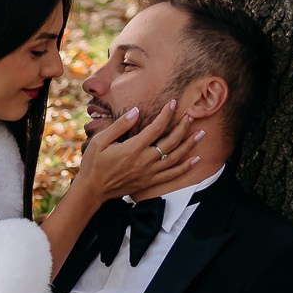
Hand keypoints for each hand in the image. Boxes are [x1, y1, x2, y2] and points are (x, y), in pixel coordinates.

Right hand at [74, 102, 203, 204]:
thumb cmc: (93, 163)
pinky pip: (172, 175)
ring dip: (189, 145)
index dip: (166, 114)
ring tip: (201, 133)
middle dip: (182, 127)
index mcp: (133, 148)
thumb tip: (136, 111)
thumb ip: (119, 125)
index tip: (173, 103)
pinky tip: (196, 159)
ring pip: (175, 157)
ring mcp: (148, 173)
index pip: (156, 128)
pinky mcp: (149, 182)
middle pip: (171, 142)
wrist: (92, 190)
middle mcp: (144, 161)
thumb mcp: (100, 141)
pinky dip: (185, 167)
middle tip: (190, 116)